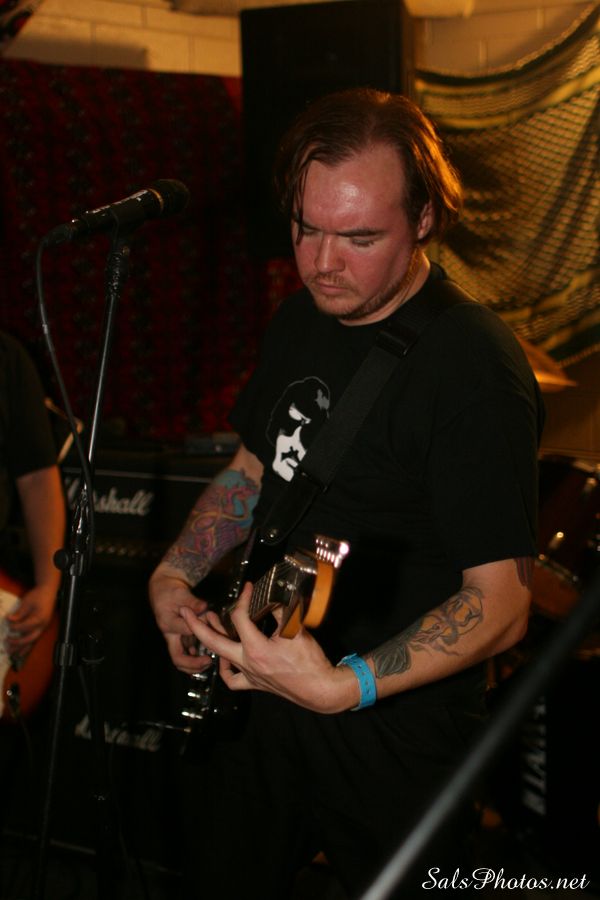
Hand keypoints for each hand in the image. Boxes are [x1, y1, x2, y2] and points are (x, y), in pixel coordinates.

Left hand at [6, 584, 56, 658]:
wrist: (48, 592)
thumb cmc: (38, 596)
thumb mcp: (27, 602)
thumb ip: (19, 613)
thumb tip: (10, 620)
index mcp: (39, 618)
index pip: (25, 626)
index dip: (15, 627)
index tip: (8, 625)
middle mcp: (42, 625)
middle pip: (29, 638)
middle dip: (18, 643)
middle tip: (7, 644)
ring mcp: (43, 628)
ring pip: (32, 641)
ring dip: (22, 649)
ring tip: (13, 654)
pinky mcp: (41, 628)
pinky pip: (34, 640)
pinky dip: (27, 647)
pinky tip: (21, 652)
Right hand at [148, 568, 212, 673]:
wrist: (162, 591)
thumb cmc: (170, 591)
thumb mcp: (180, 592)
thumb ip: (193, 601)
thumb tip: (203, 607)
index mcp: (169, 623)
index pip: (186, 630)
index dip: (201, 628)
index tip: (212, 624)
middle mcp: (171, 635)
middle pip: (178, 658)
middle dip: (193, 664)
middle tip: (209, 661)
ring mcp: (175, 638)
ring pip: (182, 660)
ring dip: (195, 665)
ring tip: (210, 663)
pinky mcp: (180, 638)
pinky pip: (186, 654)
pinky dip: (195, 659)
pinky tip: (208, 658)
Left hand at [179, 583, 359, 713]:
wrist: (319, 689)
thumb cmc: (309, 661)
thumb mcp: (296, 630)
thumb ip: (280, 612)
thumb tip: (271, 599)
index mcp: (256, 648)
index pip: (241, 618)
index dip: (243, 599)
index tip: (249, 587)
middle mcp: (247, 663)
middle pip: (214, 642)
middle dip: (197, 625)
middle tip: (186, 611)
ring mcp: (249, 675)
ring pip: (220, 659)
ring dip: (211, 642)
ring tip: (209, 625)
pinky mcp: (254, 683)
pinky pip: (233, 680)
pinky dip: (226, 669)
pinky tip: (224, 659)